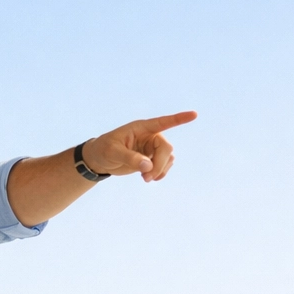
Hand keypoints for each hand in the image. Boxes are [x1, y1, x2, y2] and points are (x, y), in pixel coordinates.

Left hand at [81, 111, 195, 181]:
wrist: (99, 160)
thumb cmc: (103, 150)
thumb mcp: (113, 152)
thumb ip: (130, 158)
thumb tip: (148, 166)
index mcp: (141, 128)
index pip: (162, 122)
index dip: (178, 119)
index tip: (194, 115)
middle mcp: (150, 136)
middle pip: (166, 148)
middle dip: (159, 164)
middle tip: (147, 177)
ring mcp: (152, 148)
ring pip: (168, 158)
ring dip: (160, 170)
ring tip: (146, 179)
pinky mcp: (152, 158)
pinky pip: (165, 165)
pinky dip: (160, 173)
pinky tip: (150, 178)